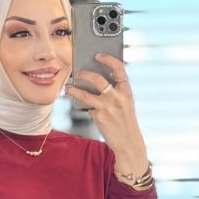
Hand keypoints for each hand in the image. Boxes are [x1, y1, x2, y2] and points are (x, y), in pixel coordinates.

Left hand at [64, 54, 148, 174]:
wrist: (128, 143)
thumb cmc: (125, 122)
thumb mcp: (125, 103)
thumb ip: (115, 91)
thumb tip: (97, 79)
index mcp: (126, 90)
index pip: (119, 68)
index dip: (108, 59)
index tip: (98, 55)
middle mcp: (117, 97)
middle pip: (97, 79)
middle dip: (84, 74)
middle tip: (77, 73)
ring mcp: (107, 107)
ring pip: (85, 94)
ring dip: (74, 89)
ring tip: (69, 87)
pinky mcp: (99, 117)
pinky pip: (86, 107)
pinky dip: (81, 105)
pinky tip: (78, 103)